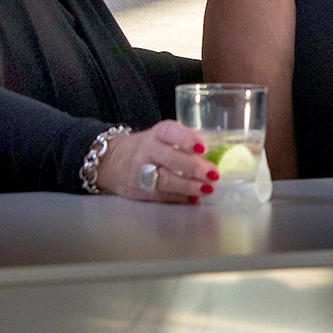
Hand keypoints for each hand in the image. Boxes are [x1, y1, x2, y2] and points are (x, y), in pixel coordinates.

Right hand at [95, 120, 220, 202]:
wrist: (112, 161)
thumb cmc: (150, 147)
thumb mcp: (162, 137)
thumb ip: (185, 143)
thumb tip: (220, 153)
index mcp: (157, 134)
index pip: (170, 132)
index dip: (187, 139)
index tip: (204, 148)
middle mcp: (147, 150)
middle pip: (170, 158)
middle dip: (194, 167)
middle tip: (213, 174)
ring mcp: (141, 171)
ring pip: (165, 180)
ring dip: (189, 186)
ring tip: (208, 189)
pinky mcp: (138, 190)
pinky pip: (161, 196)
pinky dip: (179, 198)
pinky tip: (194, 199)